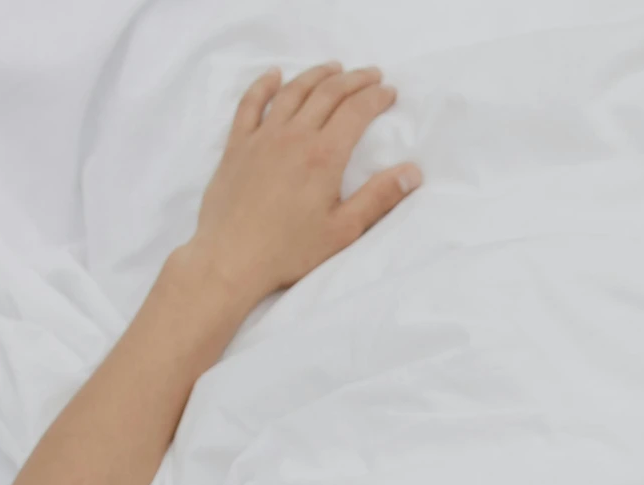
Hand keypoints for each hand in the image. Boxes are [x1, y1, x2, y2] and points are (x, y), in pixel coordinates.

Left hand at [184, 63, 420, 310]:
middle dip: (354, 80)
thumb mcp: (343, 231)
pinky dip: (264, 84)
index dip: (376, 97)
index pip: (356, 112)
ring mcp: (263, 136)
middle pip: (328, 93)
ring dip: (317, 75)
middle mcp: (294, 136)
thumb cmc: (290, 251)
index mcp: (324, 156)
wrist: (231, 257)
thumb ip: (378, 198)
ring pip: (294, 91)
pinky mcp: (238, 144)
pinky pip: (251, 103)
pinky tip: (274, 74)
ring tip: (334, 68)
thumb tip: (412, 172)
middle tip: (371, 74)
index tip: (390, 92)